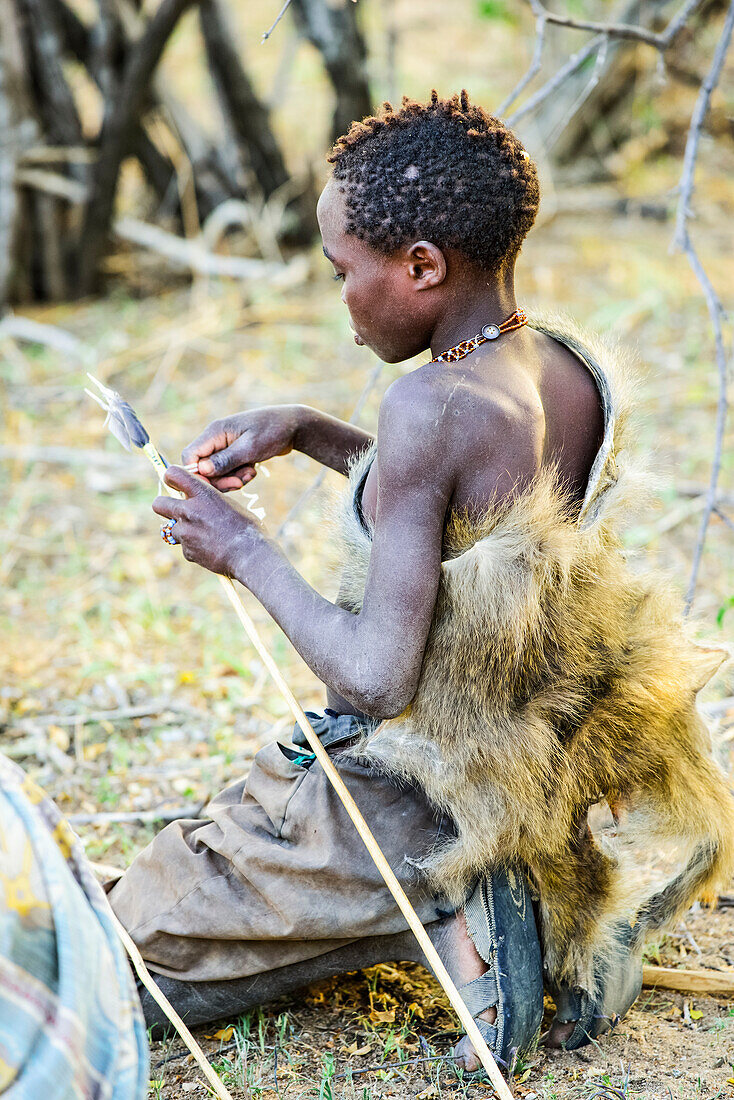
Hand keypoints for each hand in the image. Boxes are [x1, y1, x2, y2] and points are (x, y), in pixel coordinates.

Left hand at [153, 466, 261, 576]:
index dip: (172, 478)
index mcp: (202, 494)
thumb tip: (195, 497)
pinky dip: (194, 547)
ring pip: (170, 529)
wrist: (249, 554)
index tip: (176, 483)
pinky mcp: (187, 551)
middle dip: (164, 506)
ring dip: (182, 530)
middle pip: (158, 503)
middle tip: (177, 511)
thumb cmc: (246, 527)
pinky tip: (211, 548)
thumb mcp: (228, 503)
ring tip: (203, 534)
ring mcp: (185, 533)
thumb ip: (207, 499)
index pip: (172, 474)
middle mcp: (189, 511)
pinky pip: (184, 546)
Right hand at [181, 406, 301, 491]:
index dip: (197, 474)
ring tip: (250, 474)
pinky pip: (228, 472)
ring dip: (232, 479)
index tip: (215, 485)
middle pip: (203, 468)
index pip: (190, 456)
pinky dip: (239, 476)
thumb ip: (226, 460)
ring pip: (216, 473)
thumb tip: (202, 470)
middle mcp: (216, 439)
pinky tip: (252, 472)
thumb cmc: (272, 431)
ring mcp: (225, 447)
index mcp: (215, 432)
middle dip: (220, 480)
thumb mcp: (250, 448)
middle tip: (239, 483)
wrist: (294, 426)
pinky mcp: (234, 455)